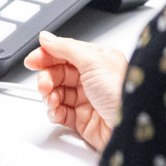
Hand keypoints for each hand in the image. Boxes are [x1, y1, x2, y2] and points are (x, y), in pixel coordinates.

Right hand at [25, 31, 126, 152]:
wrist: (133, 127)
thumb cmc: (122, 92)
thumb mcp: (93, 61)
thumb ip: (66, 48)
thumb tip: (47, 37)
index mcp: (97, 59)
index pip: (65, 53)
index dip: (47, 56)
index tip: (32, 60)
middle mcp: (92, 78)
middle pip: (58, 74)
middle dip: (47, 78)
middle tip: (44, 84)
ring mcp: (87, 99)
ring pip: (57, 93)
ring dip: (49, 95)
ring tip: (51, 99)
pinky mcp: (83, 120)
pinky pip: (61, 113)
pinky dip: (54, 111)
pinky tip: (55, 110)